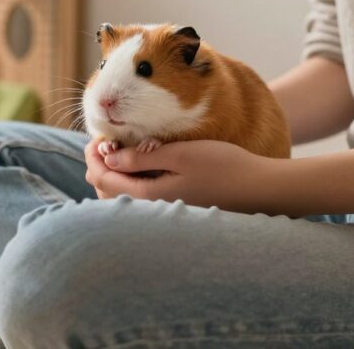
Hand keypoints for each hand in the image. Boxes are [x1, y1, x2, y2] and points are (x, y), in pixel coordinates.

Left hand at [84, 138, 286, 212]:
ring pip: (122, 200)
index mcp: (148, 197)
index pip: (103, 180)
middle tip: (102, 144)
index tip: (96, 138)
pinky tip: (138, 167)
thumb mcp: (180, 154)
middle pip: (107, 193)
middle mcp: (151, 212)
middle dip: (99, 167)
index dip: (93, 157)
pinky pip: (139, 201)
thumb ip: (141, 157)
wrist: (260, 189)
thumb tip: (108, 158)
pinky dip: (129, 184)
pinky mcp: (173, 212)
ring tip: (117, 153)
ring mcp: (162, 215)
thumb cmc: (223, 166)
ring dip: (114, 177)